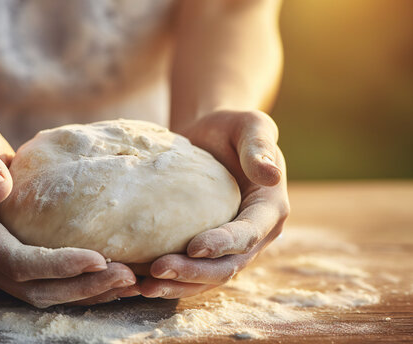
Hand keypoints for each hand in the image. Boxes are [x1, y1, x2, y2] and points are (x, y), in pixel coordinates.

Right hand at [0, 112, 137, 306]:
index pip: (16, 261)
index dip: (58, 265)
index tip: (100, 258)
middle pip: (32, 288)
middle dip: (81, 286)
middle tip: (127, 277)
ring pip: (39, 293)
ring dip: (84, 292)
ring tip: (127, 282)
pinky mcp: (8, 262)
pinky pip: (43, 283)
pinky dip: (76, 285)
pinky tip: (108, 278)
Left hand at [139, 109, 289, 298]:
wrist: (211, 137)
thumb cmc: (231, 127)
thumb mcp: (250, 126)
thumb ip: (259, 146)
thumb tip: (271, 174)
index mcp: (269, 209)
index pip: (248, 234)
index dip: (222, 244)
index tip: (193, 247)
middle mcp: (254, 236)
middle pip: (226, 266)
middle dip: (193, 273)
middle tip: (157, 271)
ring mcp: (231, 247)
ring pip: (208, 278)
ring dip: (178, 285)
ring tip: (145, 287)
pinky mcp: (207, 250)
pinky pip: (192, 273)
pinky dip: (171, 280)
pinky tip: (141, 282)